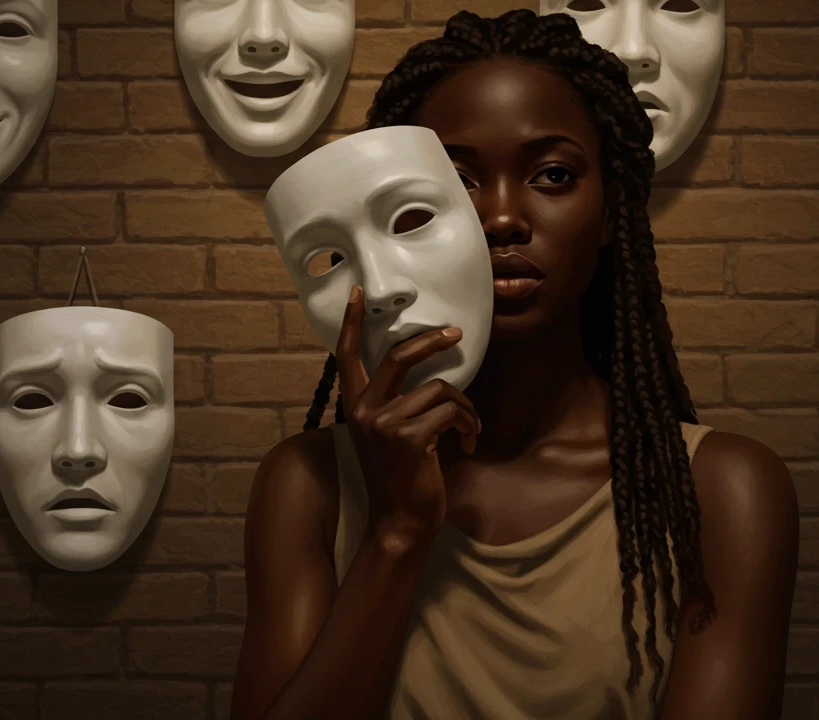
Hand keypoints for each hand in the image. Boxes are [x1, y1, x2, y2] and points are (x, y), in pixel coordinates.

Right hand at [335, 285, 480, 545]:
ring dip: (465, 407)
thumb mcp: (387, 437)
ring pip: (440, 388)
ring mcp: (385, 423)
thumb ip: (394, 407)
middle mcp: (365, 411)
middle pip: (399, 355)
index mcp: (355, 408)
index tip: (359, 292)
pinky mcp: (410, 437)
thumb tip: (427, 378)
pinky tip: (470, 443)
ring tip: (470, 427)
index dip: (353, 323)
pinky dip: (470, 423)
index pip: (347, 357)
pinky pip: (452, 410)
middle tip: (455, 334)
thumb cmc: (400, 481)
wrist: (399, 524)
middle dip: (431, 340)